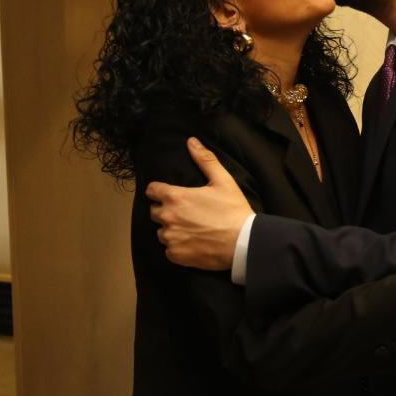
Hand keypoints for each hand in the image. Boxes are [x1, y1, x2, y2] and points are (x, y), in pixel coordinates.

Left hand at [145, 138, 252, 269]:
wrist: (243, 242)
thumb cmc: (233, 210)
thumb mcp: (223, 181)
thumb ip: (205, 160)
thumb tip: (191, 141)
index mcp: (175, 197)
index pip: (152, 190)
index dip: (161, 191)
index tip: (171, 195)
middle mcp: (168, 217)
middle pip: (155, 212)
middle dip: (167, 211)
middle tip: (187, 214)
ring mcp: (170, 237)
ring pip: (162, 232)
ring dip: (172, 230)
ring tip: (192, 230)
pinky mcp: (175, 255)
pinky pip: (169, 250)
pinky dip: (178, 247)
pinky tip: (194, 244)